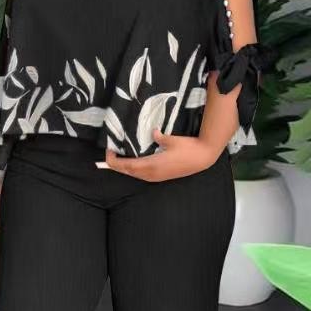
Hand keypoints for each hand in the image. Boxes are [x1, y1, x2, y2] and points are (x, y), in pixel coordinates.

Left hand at [105, 129, 220, 181]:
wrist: (202, 158)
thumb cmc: (188, 148)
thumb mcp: (171, 140)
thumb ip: (159, 137)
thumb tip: (152, 132)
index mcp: (151, 166)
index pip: (127, 166)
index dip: (114, 161)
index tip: (108, 152)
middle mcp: (151, 174)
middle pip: (128, 172)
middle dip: (117, 164)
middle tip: (110, 153)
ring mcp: (156, 177)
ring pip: (135, 174)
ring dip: (125, 167)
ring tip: (118, 157)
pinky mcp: (160, 177)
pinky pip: (142, 175)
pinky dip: (133, 169)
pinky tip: (132, 162)